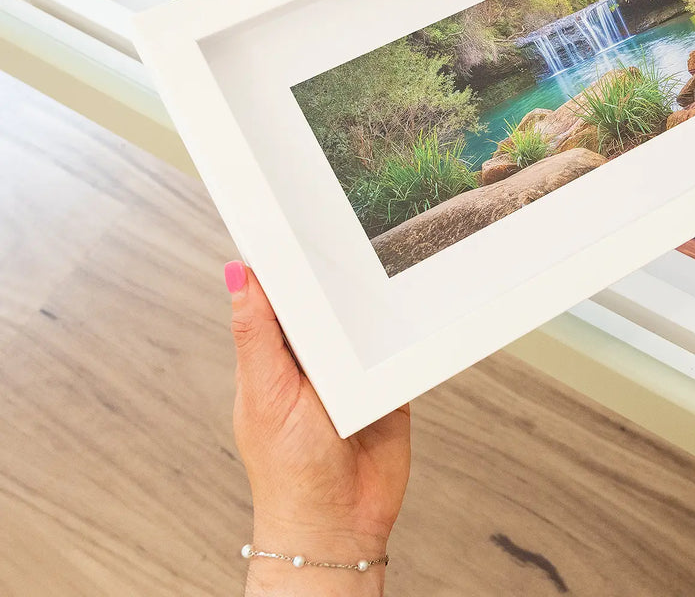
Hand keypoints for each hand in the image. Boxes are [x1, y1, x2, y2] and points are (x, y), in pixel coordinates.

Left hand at [226, 261, 410, 592]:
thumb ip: (257, 334)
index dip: (285, 257)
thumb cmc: (288, 472)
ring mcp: (353, 369)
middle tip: (351, 229)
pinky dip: (406, 329)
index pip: (278, 292)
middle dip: (337, 272)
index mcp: (274, 353)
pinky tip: (412, 308)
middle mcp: (313, 356)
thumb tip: (235, 272)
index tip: (293, 215)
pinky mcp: (388, 383)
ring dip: (375, 301)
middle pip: (327, 298)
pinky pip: (399, 346)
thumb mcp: (266, 395)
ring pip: (366, 317)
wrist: (339, 526)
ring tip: (386, 265)